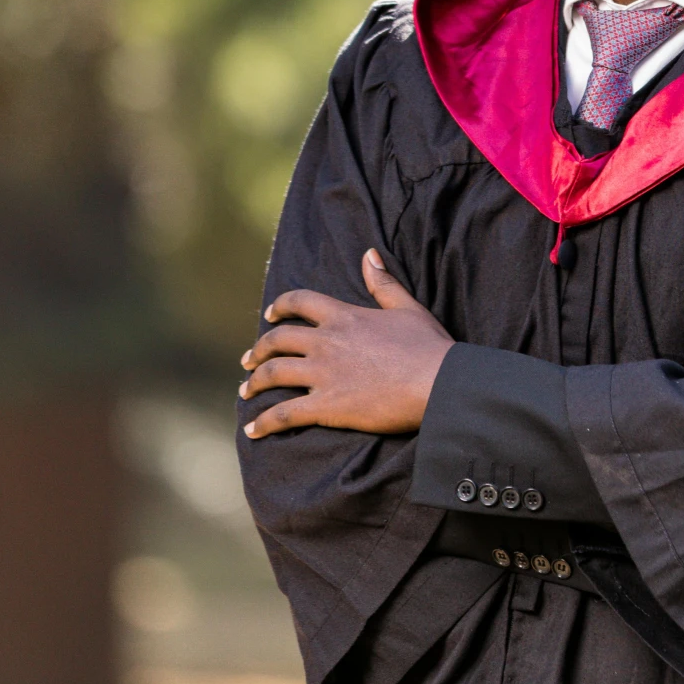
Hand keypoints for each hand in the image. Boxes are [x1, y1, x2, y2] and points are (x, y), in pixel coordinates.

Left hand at [240, 250, 454, 436]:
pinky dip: (263, 422)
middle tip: (249, 361)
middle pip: (277, 340)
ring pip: (273, 374)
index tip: (269, 316)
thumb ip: (383, 282)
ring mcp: (323, 374)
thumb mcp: (407, 307)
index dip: (280, 307)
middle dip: (259, 350)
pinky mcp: (325, 406)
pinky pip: (283, 414)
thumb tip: (369, 254)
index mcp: (344, 316)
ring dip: (254, 383)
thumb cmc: (428, 346)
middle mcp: (326, 341)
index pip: (300, 302)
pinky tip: (251, 430)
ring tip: (245, 391)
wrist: (439, 383)